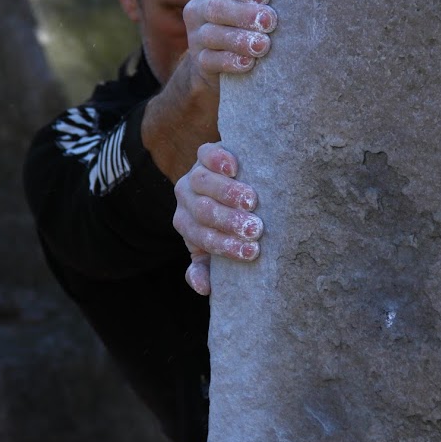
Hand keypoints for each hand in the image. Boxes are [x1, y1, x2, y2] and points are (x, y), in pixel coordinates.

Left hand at [173, 142, 262, 294]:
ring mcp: (193, 174)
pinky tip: (234, 168)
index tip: (252, 252)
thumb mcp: (214, 247)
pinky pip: (206, 154)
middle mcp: (185, 199)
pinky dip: (218, 159)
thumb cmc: (226, 222)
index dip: (226, 246)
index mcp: (186, 224)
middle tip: (255, 228)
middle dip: (229, 222)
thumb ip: (207, 267)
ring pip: (202, 182)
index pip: (202, 237)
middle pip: (203, 210)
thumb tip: (204, 288)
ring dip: (226, 193)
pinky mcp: (204, 154)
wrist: (232, 182)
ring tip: (252, 201)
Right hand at [183, 0, 275, 91]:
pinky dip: (229, 61)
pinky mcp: (199, 61)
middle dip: (244, 14)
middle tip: (270, 21)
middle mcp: (198, 7)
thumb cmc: (246, 17)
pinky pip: (210, 60)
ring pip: (213, 35)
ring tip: (263, 45)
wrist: (221, 58)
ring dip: (240, 40)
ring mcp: (195, 36)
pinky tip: (248, 63)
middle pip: (217, 8)